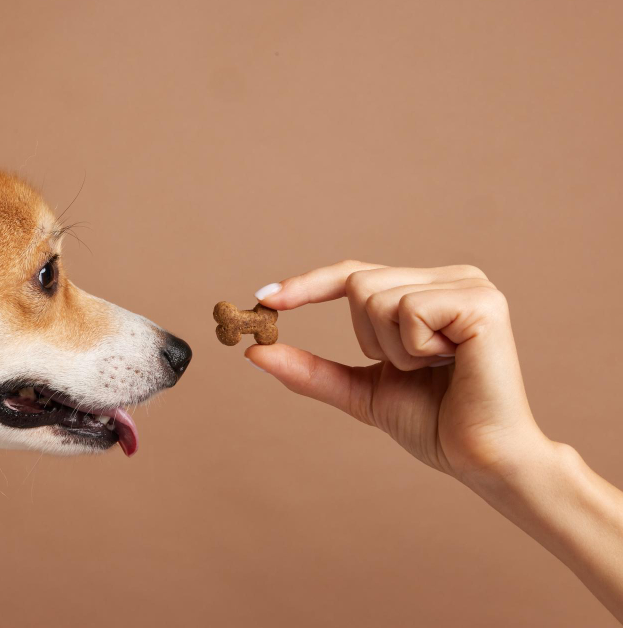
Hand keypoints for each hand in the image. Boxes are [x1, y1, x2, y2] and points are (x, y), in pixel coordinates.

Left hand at [246, 260, 549, 485]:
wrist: (481, 460)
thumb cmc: (433, 424)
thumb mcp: (360, 391)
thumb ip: (310, 370)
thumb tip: (254, 351)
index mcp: (427, 290)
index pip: (353, 274)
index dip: (307, 284)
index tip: (263, 300)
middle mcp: (449, 276)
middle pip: (357, 282)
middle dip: (367, 338)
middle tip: (413, 369)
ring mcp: (469, 284)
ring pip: (375, 296)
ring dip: (392, 349)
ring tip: (435, 370)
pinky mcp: (481, 301)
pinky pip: (407, 310)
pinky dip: (415, 349)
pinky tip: (451, 365)